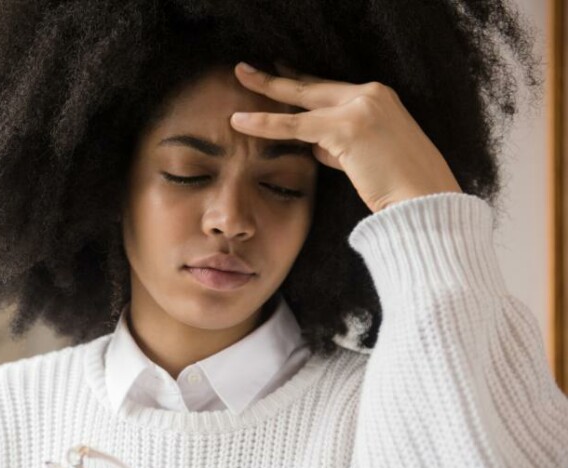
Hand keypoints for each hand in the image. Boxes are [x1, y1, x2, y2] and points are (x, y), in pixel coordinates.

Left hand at [229, 62, 461, 213]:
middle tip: (247, 69)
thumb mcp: (366, 159)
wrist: (425, 201)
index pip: (330, 87)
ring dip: (266, 89)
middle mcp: (372, 95)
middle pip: (313, 85)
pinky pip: (295, 126)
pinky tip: (240, 121)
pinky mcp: (347, 127)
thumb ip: (339, 148)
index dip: (301, 81)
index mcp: (380, 99)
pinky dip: (265, 124)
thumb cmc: (400, 188)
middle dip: (277, 76)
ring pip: (300, 100)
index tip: (280, 72)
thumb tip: (314, 147)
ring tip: (239, 77)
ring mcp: (361, 108)